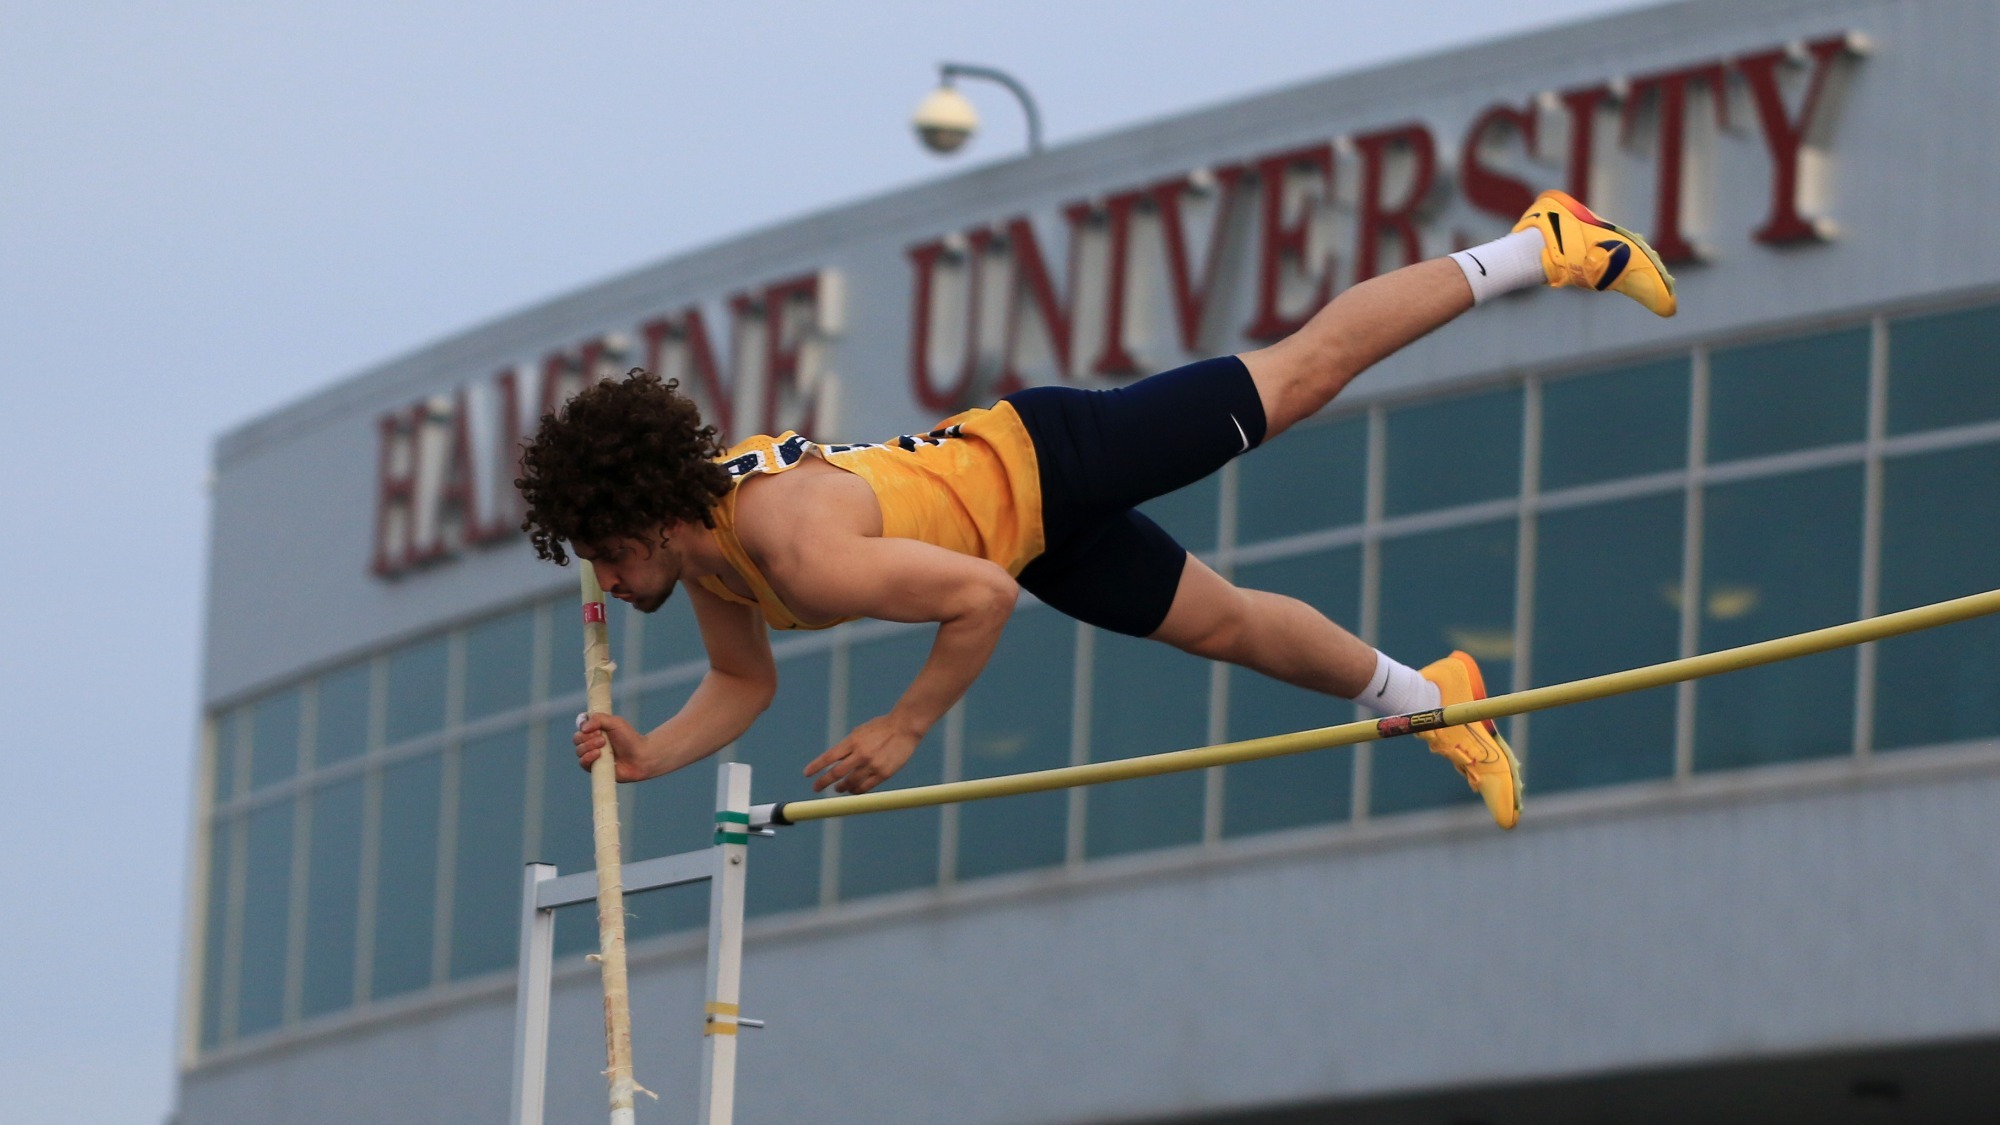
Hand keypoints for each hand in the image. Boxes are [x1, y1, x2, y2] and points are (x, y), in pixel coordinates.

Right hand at [573, 713, 654, 781]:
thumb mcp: (615, 722)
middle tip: (603, 738)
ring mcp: (591, 755)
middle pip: (577, 738)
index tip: (591, 726)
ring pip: (579, 750)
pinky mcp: (593, 768)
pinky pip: (582, 762)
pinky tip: (598, 755)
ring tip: (603, 745)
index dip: (582, 724)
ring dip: (589, 746)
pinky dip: (588, 757)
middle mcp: (591, 741)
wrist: (639, 756)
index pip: (580, 724)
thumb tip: (583, 727)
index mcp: (595, 729)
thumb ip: (598, 719)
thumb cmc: (629, 738)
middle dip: (587, 737)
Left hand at [804, 713, 924, 794]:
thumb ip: (848, 746)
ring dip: (842, 788)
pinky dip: (857, 790)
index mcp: (853, 741)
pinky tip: (853, 790)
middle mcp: (860, 754)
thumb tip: (835, 762)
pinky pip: (865, 787)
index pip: (829, 757)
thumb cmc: (881, 728)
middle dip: (823, 782)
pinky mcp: (884, 773)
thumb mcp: (860, 732)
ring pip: (850, 783)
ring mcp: (872, 765)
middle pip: (836, 773)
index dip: (817, 766)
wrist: (905, 727)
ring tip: (839, 788)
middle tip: (816, 787)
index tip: (807, 774)